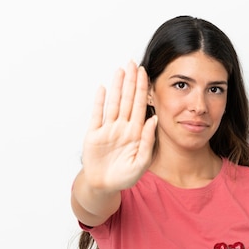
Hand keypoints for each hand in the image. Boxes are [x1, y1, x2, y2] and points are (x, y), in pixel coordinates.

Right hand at [81, 61, 156, 193]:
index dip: (142, 89)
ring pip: (113, 103)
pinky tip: (103, 88)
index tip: (145, 73)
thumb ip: (148, 141)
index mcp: (136, 133)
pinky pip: (97, 114)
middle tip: (133, 62)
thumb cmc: (124, 177)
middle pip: (128, 100)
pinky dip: (99, 101)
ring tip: (120, 70)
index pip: (141, 106)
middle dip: (131, 81)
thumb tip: (153, 119)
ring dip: (117, 87)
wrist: (104, 186)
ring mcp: (108, 129)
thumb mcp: (141, 163)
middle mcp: (122, 128)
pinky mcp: (94, 134)